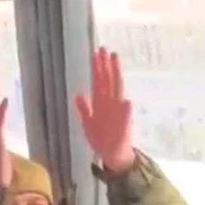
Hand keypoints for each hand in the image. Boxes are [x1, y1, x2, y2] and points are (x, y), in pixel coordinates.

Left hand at [74, 48, 135, 173]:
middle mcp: (110, 105)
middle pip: (107, 81)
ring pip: (116, 92)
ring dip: (116, 77)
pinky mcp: (123, 128)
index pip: (99, 82)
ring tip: (116, 62)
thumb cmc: (101, 138)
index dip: (97, 68)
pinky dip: (125, 111)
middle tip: (104, 49)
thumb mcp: (88, 122)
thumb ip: (84, 108)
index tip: (96, 53)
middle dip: (105, 65)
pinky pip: (125, 119)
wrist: (112, 155)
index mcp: (101, 104)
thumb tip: (77, 94)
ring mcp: (117, 114)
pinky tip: (127, 101)